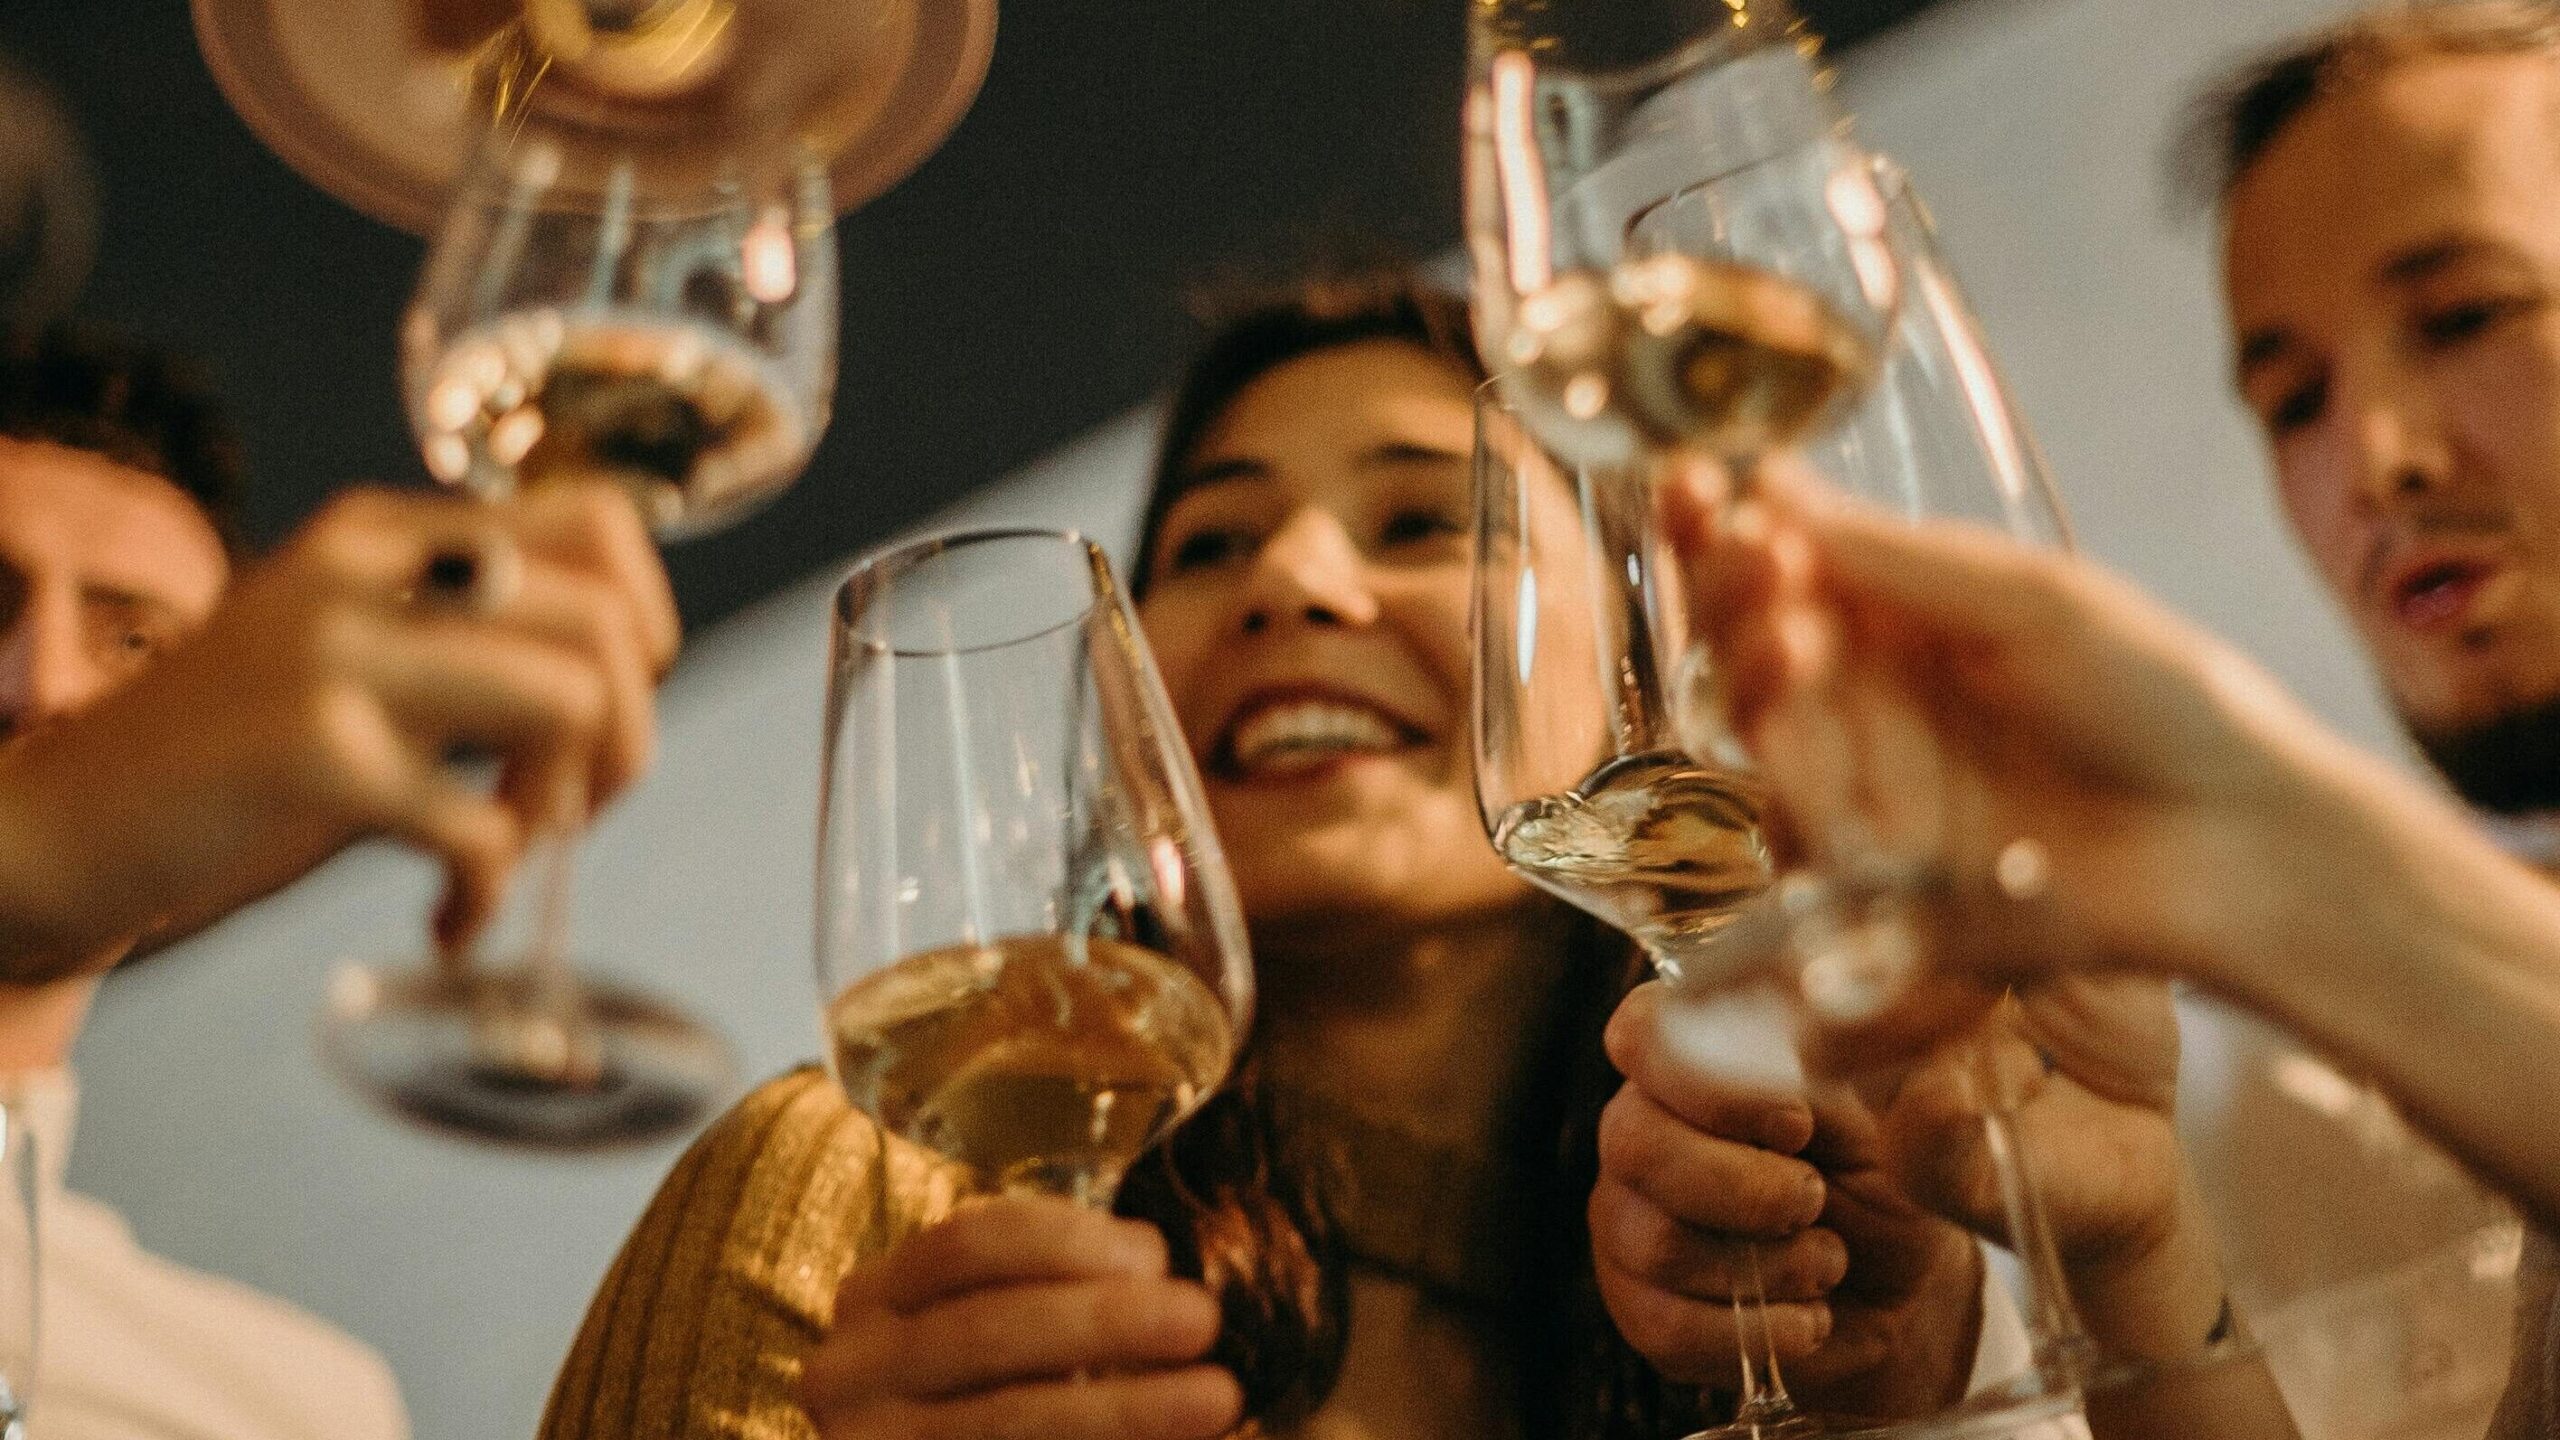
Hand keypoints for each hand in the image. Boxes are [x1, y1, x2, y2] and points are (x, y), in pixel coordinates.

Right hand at [0, 480, 678, 973]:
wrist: (56, 827)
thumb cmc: (232, 757)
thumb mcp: (354, 661)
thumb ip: (467, 645)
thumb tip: (623, 676)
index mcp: (381, 536)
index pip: (596, 521)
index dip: (645, 620)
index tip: (611, 704)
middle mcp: (365, 573)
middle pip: (605, 620)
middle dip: (627, 733)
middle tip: (575, 810)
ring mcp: (339, 658)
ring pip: (572, 697)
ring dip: (569, 803)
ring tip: (507, 852)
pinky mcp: (320, 758)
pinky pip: (488, 827)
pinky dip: (493, 891)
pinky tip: (450, 918)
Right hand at [798, 1195, 1243, 1439]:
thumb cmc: (978, 1398)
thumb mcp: (986, 1332)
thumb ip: (1049, 1294)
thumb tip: (1156, 1263)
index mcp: (875, 1299)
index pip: (967, 1245)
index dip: (1067, 1240)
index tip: (1154, 1254)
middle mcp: (849, 1371)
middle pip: (989, 1329)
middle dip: (1107, 1321)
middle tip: (1201, 1319)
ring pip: (1005, 1419)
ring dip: (1122, 1409)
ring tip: (1216, 1398)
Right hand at [1589, 981, 1981, 1414]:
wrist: (1895, 1291)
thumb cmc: (1891, 1176)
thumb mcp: (1907, 1122)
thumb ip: (1905, 1093)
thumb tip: (1937, 1093)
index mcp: (1695, 1054)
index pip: (1643, 1032)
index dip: (1708, 1083)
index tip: (1795, 1123)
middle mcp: (1642, 1125)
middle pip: (1635, 1144)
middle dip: (1742, 1187)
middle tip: (1816, 1200)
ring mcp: (1627, 1216)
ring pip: (1656, 1240)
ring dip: (1764, 1265)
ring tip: (1826, 1262)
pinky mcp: (1637, 1304)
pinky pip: (1666, 1324)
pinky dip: (1756, 1332)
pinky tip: (1807, 1318)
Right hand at [1659, 466, 2363, 993]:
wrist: (2239, 843)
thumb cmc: (2164, 699)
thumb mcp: (2033, 599)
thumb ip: (1898, 558)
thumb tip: (1771, 483)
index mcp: (1902, 620)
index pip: (1782, 570)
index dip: (1724, 532)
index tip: (1692, 486)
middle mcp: (1868, 701)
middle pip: (1748, 646)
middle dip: (1728, 597)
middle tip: (1748, 556)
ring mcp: (1865, 790)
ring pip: (1758, 730)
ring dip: (1756, 675)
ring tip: (1794, 631)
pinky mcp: (1873, 880)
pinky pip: (1801, 825)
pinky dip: (1799, 773)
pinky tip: (1814, 724)